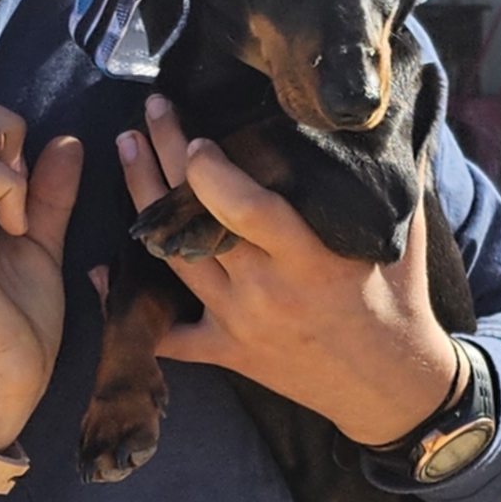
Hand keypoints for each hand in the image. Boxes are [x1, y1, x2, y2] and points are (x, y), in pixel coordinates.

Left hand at [116, 96, 458, 447]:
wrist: (391, 387)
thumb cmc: (397, 298)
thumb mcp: (402, 237)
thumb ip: (381, 181)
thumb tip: (376, 120)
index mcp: (310, 260)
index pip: (249, 212)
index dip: (215, 175)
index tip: (198, 136)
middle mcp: (267, 291)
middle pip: (200, 222)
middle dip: (169, 159)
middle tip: (149, 114)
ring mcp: (240, 322)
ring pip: (174, 260)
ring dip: (145, 200)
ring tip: (127, 149)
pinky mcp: (227, 351)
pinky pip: (170, 333)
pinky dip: (131, 305)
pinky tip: (98, 271)